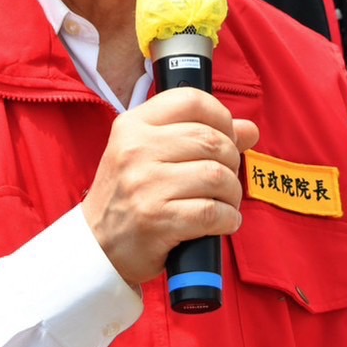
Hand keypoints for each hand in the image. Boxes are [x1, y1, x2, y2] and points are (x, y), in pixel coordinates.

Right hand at [83, 88, 258, 286]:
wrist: (97, 246)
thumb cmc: (129, 196)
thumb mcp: (151, 155)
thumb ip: (198, 135)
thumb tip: (249, 129)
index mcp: (133, 126)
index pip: (190, 100)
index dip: (220, 116)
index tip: (226, 136)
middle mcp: (136, 150)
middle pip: (211, 140)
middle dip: (231, 160)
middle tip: (226, 177)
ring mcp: (145, 185)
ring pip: (216, 175)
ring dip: (232, 192)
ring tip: (224, 201)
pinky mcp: (156, 220)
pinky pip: (212, 212)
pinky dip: (228, 219)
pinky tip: (222, 222)